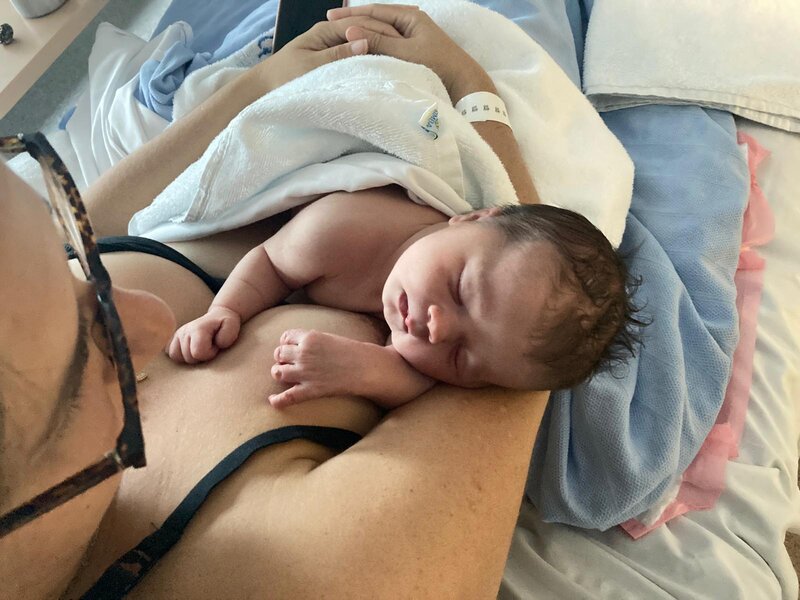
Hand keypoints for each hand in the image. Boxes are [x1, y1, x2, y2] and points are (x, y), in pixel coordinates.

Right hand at [167, 306, 240, 363]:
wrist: (218, 317)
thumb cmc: (225, 323)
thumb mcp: (232, 326)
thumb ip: (228, 335)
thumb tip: (218, 344)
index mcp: (197, 329)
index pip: (198, 353)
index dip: (210, 354)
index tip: (215, 346)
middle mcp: (184, 331)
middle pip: (189, 358)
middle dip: (203, 355)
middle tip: (210, 345)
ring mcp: (177, 335)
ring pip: (178, 357)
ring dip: (192, 356)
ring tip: (202, 347)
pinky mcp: (174, 340)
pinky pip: (173, 355)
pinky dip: (182, 355)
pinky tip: (192, 349)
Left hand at [250, 15, 402, 92]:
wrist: (264, 89)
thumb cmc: (283, 77)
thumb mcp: (312, 67)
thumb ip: (339, 55)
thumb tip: (366, 43)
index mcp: (327, 31)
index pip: (363, 26)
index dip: (384, 34)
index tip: (403, 46)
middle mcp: (332, 36)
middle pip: (366, 33)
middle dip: (387, 41)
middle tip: (411, 55)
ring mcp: (334, 49)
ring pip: (364, 47)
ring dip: (381, 53)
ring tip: (404, 64)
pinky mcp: (333, 63)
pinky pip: (356, 60)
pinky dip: (370, 64)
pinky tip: (385, 73)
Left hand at [269, 329, 361, 407]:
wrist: (366, 368)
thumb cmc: (350, 351)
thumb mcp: (329, 337)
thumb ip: (311, 340)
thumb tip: (294, 346)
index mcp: (309, 338)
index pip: (285, 338)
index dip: (286, 343)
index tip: (291, 348)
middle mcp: (304, 354)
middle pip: (279, 354)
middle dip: (281, 358)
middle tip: (289, 362)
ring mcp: (306, 373)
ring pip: (278, 372)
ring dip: (279, 373)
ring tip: (285, 375)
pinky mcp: (310, 390)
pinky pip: (287, 397)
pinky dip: (277, 400)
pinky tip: (273, 400)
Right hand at [328, 4, 493, 98]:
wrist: (463, 84)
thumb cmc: (438, 66)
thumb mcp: (405, 53)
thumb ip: (378, 42)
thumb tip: (351, 30)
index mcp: (411, 17)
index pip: (374, 10)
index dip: (351, 14)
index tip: (330, 17)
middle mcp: (412, 22)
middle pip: (377, 18)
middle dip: (354, 20)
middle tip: (331, 23)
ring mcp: (414, 35)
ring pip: (382, 30)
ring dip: (362, 31)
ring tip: (342, 34)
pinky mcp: (414, 50)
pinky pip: (388, 42)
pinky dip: (373, 42)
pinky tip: (362, 47)